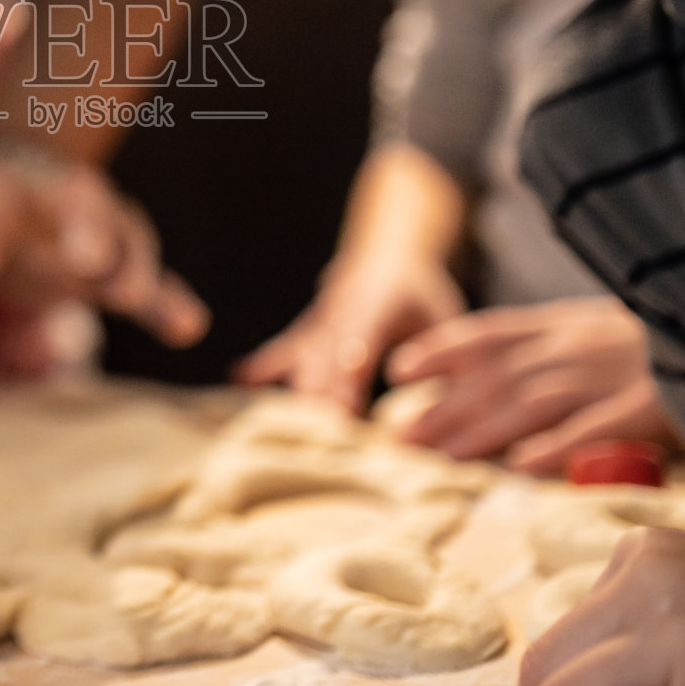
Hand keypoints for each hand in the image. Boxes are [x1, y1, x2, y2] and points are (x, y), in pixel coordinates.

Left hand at [0, 145, 207, 373]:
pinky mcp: (125, 260)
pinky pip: (155, 280)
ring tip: (136, 298)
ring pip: (125, 240)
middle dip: (84, 231)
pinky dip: (171, 301)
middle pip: (79, 207)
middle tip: (86, 261)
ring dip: (132, 268)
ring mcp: (99, 227)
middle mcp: (57, 198)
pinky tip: (189, 327)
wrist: (16, 172)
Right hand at [235, 253, 464, 408]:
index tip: (344, 402)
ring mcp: (322, 319)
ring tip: (286, 425)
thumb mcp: (443, 314)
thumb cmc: (421, 295)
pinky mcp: (310, 330)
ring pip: (304, 356)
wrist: (388, 253)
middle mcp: (342, 308)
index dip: (351, 368)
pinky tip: (240, 378)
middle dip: (321, 393)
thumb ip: (439, 353)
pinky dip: (264, 365)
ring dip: (299, 390)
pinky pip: (285, 350)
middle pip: (326, 354)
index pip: (362, 337)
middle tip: (319, 432)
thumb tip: (439, 399)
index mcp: (380, 301)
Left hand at [384, 296, 678, 469]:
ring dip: (484, 429)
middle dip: (447, 405)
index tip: (399, 370)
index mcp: (569, 323)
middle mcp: (581, 344)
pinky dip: (558, 447)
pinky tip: (523, 467)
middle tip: (402, 436)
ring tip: (443, 456)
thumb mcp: (600, 329)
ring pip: (535, 400)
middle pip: (501, 375)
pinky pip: (597, 429)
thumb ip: (550, 348)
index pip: (492, 332)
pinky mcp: (653, 406)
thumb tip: (487, 383)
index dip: (442, 349)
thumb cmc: (666, 347)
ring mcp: (615, 373)